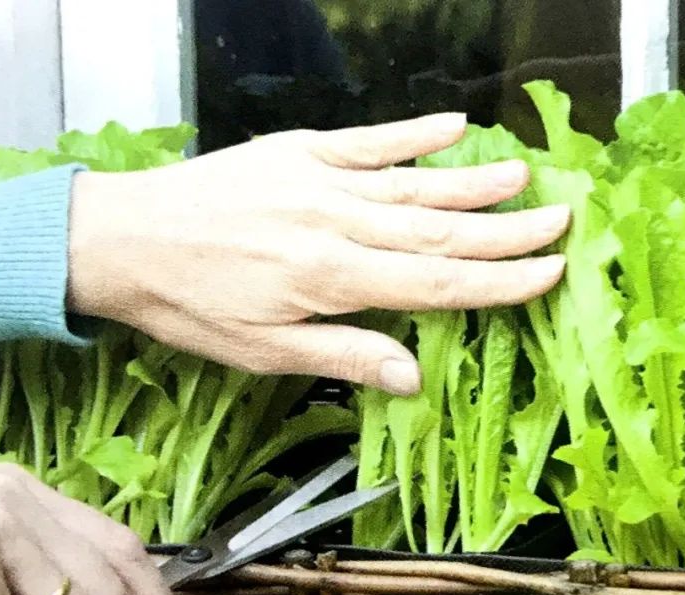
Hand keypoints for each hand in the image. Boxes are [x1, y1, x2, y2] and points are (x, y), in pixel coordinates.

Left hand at [66, 113, 568, 395]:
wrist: (120, 240)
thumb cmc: (191, 306)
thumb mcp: (264, 353)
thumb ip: (344, 356)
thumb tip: (412, 376)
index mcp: (333, 278)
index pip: (438, 282)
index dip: (500, 281)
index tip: (550, 273)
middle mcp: (337, 223)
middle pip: (441, 230)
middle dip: (508, 230)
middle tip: (563, 219)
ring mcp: (320, 181)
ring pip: (415, 183)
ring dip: (474, 183)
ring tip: (526, 179)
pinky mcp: (298, 153)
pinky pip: (368, 141)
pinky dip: (413, 134)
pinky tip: (452, 128)